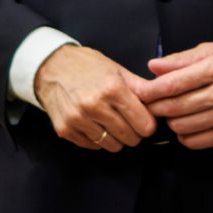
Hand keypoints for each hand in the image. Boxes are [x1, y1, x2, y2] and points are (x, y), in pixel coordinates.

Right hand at [35, 43, 156, 151]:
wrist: (51, 67)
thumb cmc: (87, 66)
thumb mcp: (117, 70)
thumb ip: (140, 88)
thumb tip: (161, 102)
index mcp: (112, 88)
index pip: (144, 124)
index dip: (148, 125)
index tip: (146, 122)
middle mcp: (94, 105)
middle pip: (129, 137)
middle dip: (134, 133)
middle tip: (130, 124)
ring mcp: (78, 119)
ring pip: (112, 145)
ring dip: (117, 138)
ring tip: (112, 123)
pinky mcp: (65, 130)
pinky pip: (93, 146)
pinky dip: (98, 140)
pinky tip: (96, 125)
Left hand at [135, 42, 212, 149]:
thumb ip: (181, 59)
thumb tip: (154, 66)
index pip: (173, 84)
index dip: (151, 91)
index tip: (141, 92)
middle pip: (175, 107)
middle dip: (156, 107)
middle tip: (150, 104)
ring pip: (183, 126)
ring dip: (170, 121)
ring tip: (171, 111)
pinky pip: (197, 141)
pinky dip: (184, 135)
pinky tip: (186, 124)